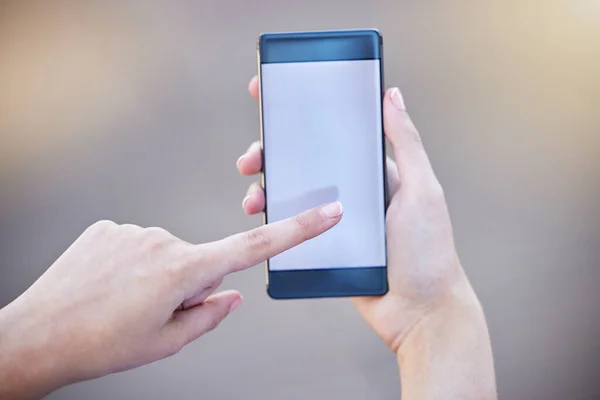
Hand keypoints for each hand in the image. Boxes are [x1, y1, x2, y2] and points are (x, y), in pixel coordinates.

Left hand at [0, 204, 341, 398]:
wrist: (37, 336)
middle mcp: (162, 240)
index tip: (326, 212)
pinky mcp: (109, 227)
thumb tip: (230, 295)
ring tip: (124, 300)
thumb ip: (209, 315)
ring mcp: (133, 230)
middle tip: (152, 310)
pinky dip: (131, 264)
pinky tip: (108, 284)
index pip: (254, 247)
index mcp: (184, 270)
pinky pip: (137, 244)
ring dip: (156, 274)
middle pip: (199, 259)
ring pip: (166, 252)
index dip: (297, 229)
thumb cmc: (99, 344)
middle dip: (188, 282)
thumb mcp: (167, 342)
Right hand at [239, 76, 469, 348]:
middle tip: (251, 157)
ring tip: (253, 195)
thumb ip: (406, 144)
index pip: (334, 134)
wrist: (419, 312)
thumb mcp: (422, 190)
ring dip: (266, 188)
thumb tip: (391, 95)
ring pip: (291, 195)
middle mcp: (351, 191)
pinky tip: (262, 217)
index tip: (275, 97)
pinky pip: (292, 227)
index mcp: (373, 172)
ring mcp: (334, 219)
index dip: (305, 115)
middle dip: (272, 154)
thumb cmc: (428, 251)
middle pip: (303, 163)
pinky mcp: (323, 246)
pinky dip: (273, 219)